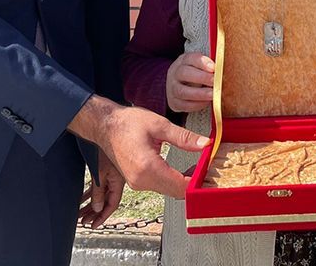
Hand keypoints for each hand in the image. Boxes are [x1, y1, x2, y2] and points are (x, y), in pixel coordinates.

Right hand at [68, 96, 209, 198]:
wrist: (105, 125)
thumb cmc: (127, 123)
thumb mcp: (159, 125)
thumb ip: (183, 137)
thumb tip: (205, 144)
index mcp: (148, 167)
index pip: (181, 186)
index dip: (198, 182)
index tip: (210, 172)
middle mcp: (141, 180)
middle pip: (176, 192)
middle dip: (194, 184)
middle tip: (207, 169)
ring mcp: (137, 183)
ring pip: (169, 191)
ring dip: (184, 183)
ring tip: (197, 168)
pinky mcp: (136, 182)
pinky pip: (160, 186)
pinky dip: (173, 181)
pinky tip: (181, 170)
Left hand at [79, 152, 124, 227]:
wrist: (106, 131)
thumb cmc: (105, 148)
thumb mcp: (99, 173)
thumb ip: (98, 192)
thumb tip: (96, 208)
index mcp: (118, 182)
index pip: (111, 205)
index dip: (102, 216)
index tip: (93, 224)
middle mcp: (115, 180)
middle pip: (104, 202)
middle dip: (94, 213)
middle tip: (84, 222)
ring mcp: (110, 176)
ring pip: (99, 195)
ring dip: (90, 205)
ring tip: (80, 214)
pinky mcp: (103, 170)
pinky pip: (96, 187)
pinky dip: (88, 194)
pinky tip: (81, 199)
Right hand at [166, 53, 214, 112]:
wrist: (178, 86)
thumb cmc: (195, 74)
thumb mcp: (200, 66)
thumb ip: (210, 67)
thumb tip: (224, 70)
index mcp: (183, 61)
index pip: (190, 58)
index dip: (202, 62)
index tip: (214, 68)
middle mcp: (175, 73)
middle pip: (184, 73)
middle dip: (202, 77)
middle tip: (215, 82)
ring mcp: (172, 88)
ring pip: (182, 91)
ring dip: (199, 93)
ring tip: (213, 95)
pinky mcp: (174, 102)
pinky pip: (183, 105)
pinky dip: (196, 105)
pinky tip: (207, 103)